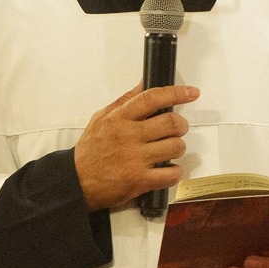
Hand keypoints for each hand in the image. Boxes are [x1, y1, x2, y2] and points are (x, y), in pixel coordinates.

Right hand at [73, 84, 199, 210]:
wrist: (77, 181)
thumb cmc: (90, 151)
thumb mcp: (101, 118)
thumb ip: (124, 102)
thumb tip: (143, 85)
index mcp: (119, 119)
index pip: (152, 98)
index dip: (176, 93)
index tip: (191, 92)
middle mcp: (129, 136)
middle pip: (171, 123)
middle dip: (180, 125)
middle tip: (176, 129)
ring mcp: (136, 159)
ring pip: (175, 147)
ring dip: (177, 148)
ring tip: (168, 150)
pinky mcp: (140, 180)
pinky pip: (172, 174)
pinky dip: (175, 172)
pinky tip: (167, 170)